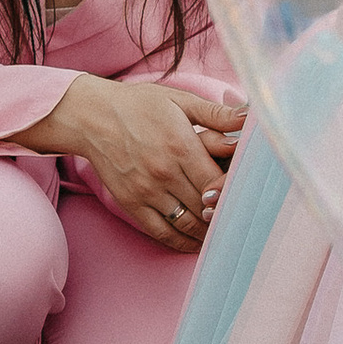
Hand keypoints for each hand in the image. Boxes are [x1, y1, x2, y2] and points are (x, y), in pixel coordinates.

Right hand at [39, 74, 242, 244]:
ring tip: (224, 233)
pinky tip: (196, 244)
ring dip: (208, 232)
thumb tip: (250, 117)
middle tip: (242, 219)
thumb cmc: (139, 104)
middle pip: (206, 206)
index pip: (218, 182)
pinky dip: (182, 242)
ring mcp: (147, 191)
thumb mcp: (179, 100)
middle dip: (226, 214)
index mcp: (181, 145)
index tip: (246, 196)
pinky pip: (161, 232)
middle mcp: (165, 172)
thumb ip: (216, 113)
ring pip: (187, 223)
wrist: (92, 116)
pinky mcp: (131, 203)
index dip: (234, 193)